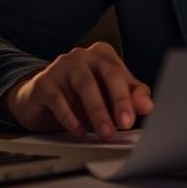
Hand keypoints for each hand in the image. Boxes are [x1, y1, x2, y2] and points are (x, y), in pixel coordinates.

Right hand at [3, 42, 153, 138]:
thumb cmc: (77, 97)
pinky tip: (79, 131)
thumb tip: (147, 104)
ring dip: (97, 111)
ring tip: (105, 132)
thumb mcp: (106, 97)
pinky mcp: (43, 82)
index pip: (121, 73)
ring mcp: (62, 66)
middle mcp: (83, 56)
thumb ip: (129, 98)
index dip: (131, 95)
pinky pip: (58, 98)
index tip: (141, 114)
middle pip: (108, 73)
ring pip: (85, 85)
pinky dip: (70, 117)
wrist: (39, 100)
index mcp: (102, 55)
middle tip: (125, 123)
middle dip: (119, 100)